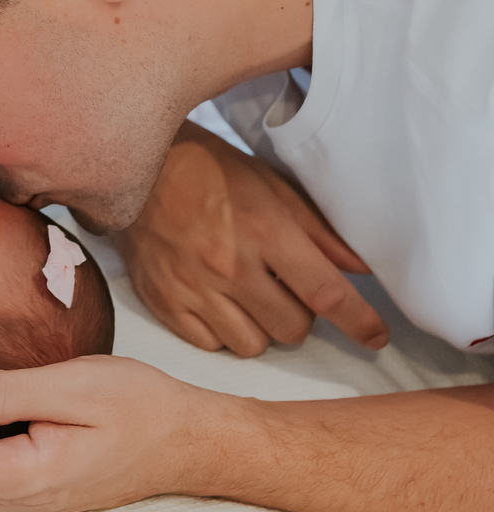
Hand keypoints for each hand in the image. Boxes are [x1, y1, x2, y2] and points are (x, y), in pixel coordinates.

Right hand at [114, 121, 387, 356]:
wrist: (135, 166)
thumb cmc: (209, 170)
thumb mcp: (271, 185)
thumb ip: (318, 230)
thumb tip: (360, 267)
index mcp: (264, 230)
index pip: (325, 293)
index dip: (359, 321)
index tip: (376, 337)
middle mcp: (229, 265)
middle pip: (292, 328)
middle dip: (300, 314)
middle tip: (286, 287)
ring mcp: (193, 288)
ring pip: (253, 344)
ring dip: (262, 327)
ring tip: (250, 295)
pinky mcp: (164, 302)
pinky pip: (210, 345)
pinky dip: (222, 332)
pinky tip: (218, 302)